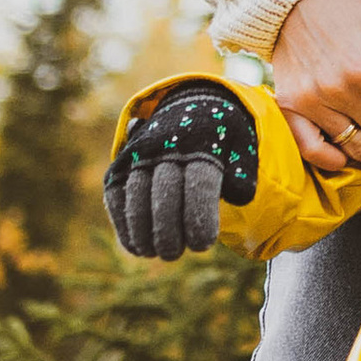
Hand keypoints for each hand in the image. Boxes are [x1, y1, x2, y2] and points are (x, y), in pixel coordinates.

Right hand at [103, 80, 259, 259]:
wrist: (191, 106)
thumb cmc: (221, 137)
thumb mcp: (242, 146)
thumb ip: (243, 173)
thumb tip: (239, 197)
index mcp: (202, 141)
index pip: (199, 183)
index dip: (199, 218)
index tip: (203, 244)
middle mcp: (167, 145)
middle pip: (164, 192)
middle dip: (168, 229)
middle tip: (173, 254)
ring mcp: (139, 154)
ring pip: (136, 195)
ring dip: (142, 230)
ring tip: (155, 252)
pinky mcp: (120, 165)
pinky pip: (116, 195)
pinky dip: (123, 224)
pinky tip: (137, 246)